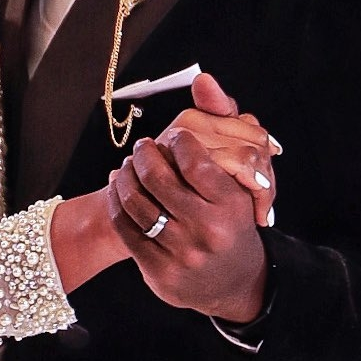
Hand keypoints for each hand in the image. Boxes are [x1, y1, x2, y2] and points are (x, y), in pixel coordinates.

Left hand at [107, 72, 275, 317]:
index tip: (174, 136)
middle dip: (144, 156)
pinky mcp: (159, 272)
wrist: (231, 281)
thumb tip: (203, 78)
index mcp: (233, 205)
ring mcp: (182, 255)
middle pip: (160, 180)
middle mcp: (208, 232)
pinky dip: (118, 203)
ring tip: (128, 166)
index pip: (195, 161)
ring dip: (126, 177)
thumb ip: (226, 124)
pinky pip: (127, 228)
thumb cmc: (233, 218)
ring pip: (137, 203)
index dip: (179, 142)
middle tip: (142, 146)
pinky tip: (121, 189)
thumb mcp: (241, 176)